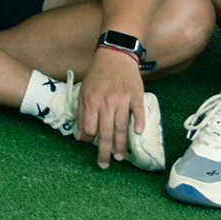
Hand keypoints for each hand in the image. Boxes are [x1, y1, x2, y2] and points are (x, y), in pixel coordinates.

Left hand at [77, 45, 150, 167]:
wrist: (115, 55)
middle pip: (105, 131)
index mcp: (91, 100)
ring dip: (121, 144)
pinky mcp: (136, 95)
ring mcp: (122, 98)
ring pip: (122, 126)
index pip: (89, 126)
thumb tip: (81, 135)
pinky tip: (138, 134)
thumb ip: (83, 112)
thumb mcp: (85, 91)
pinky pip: (139, 111)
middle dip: (104, 150)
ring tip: (120, 157)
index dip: (89, 139)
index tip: (91, 148)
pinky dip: (139, 123)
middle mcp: (106, 101)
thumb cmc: (98, 76)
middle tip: (104, 164)